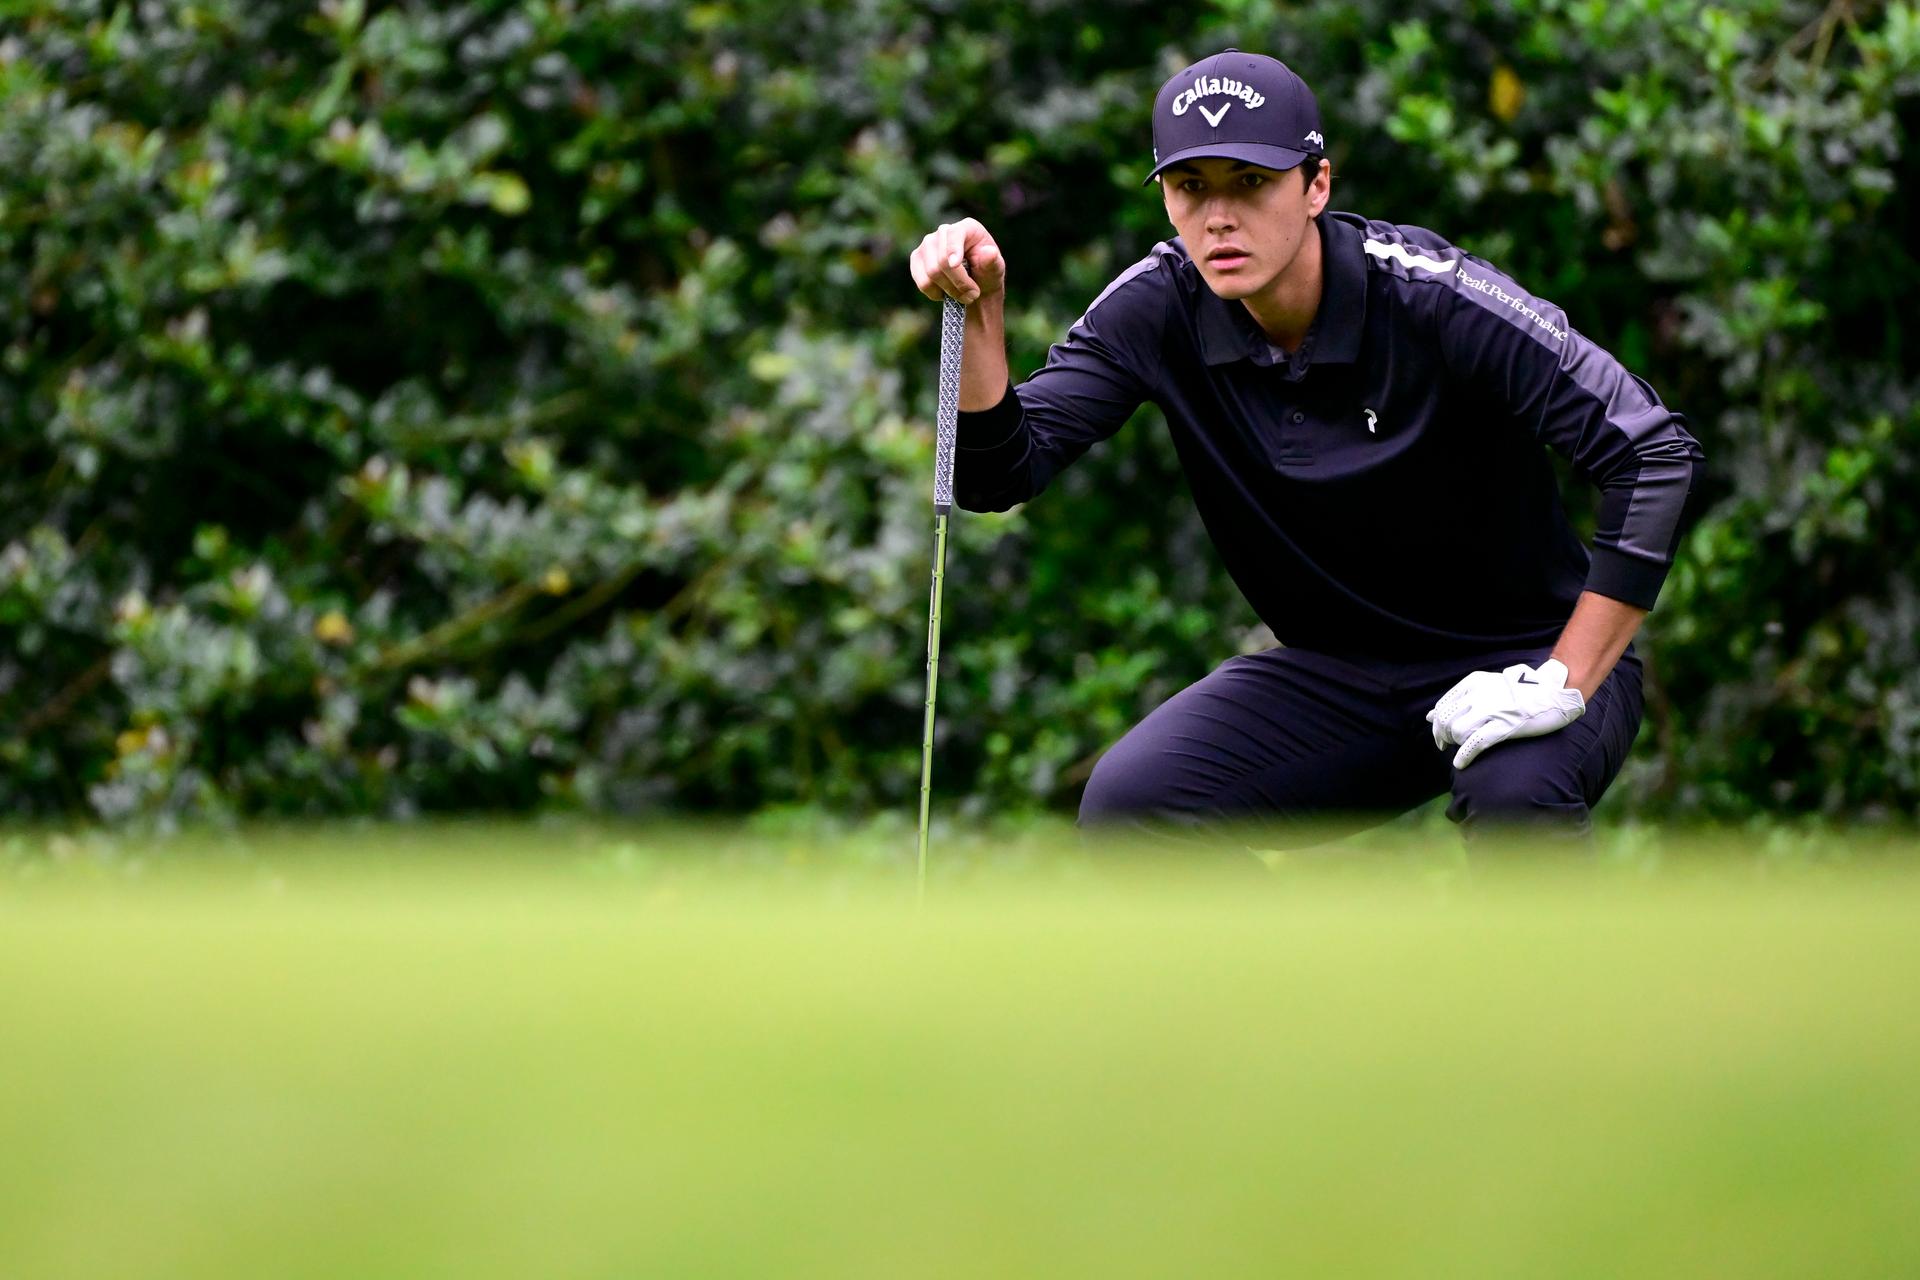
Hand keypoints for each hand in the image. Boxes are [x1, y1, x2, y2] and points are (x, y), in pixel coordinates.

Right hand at [909, 218, 1004, 304]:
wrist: (975, 287)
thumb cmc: (987, 274)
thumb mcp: (996, 269)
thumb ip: (993, 261)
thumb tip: (989, 252)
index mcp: (967, 227)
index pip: (954, 236)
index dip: (953, 250)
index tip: (955, 264)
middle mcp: (944, 231)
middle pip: (942, 260)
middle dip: (959, 283)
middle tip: (973, 295)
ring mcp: (927, 244)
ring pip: (932, 274)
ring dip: (950, 291)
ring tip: (964, 296)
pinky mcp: (916, 259)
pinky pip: (922, 282)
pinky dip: (936, 294)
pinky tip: (947, 292)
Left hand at [1426, 658, 1585, 769]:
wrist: (1557, 692)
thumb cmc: (1523, 691)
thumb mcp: (1488, 686)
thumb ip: (1460, 699)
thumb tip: (1429, 715)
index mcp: (1474, 683)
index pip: (1442, 706)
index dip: (1437, 723)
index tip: (1440, 733)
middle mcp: (1479, 695)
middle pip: (1445, 720)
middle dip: (1441, 736)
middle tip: (1445, 745)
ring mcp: (1491, 711)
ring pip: (1457, 732)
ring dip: (1455, 745)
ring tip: (1459, 750)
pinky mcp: (1503, 727)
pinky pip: (1474, 744)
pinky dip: (1463, 756)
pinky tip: (1461, 764)